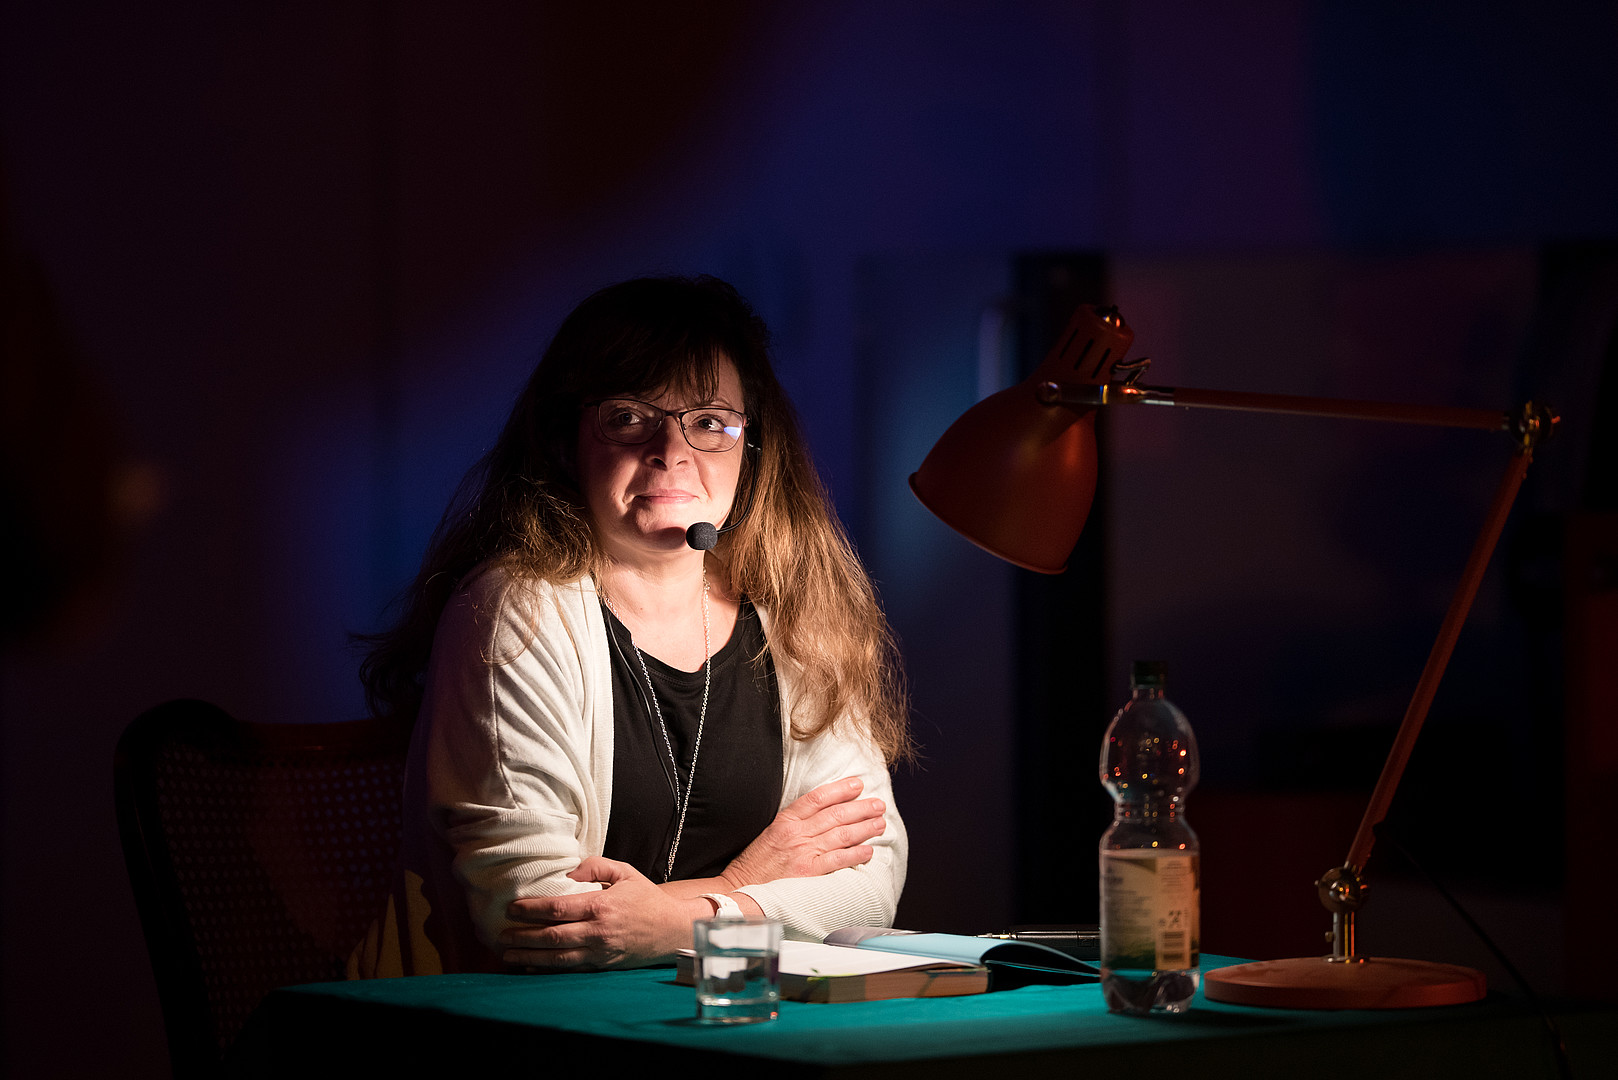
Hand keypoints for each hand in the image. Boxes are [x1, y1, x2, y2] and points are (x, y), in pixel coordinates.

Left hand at [500, 857, 702, 970]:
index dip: (531, 910)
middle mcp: (598, 932)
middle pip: (552, 936)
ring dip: (529, 957)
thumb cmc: (646, 897)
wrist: (671, 929)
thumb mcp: (624, 872)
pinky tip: (532, 967)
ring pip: (558, 958)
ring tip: (508, 954)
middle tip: (500, 934)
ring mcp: (600, 952)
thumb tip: (568, 874)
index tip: (512, 908)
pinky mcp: (603, 966)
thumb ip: (595, 866)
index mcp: (601, 905)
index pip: (558, 909)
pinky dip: (549, 970)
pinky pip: (571, 970)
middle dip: (522, 936)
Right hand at [720, 776, 885, 888]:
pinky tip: (868, 850)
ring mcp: (803, 853)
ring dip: (864, 828)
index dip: (840, 789)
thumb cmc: (755, 864)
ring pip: (841, 834)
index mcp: (785, 820)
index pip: (817, 798)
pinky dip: (855, 854)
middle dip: (861, 807)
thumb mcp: (770, 833)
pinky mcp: (808, 873)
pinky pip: (837, 860)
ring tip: (879, 823)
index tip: (857, 784)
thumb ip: (794, 823)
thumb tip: (822, 814)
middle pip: (835, 814)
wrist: (739, 889)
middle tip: (878, 804)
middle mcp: (796, 833)